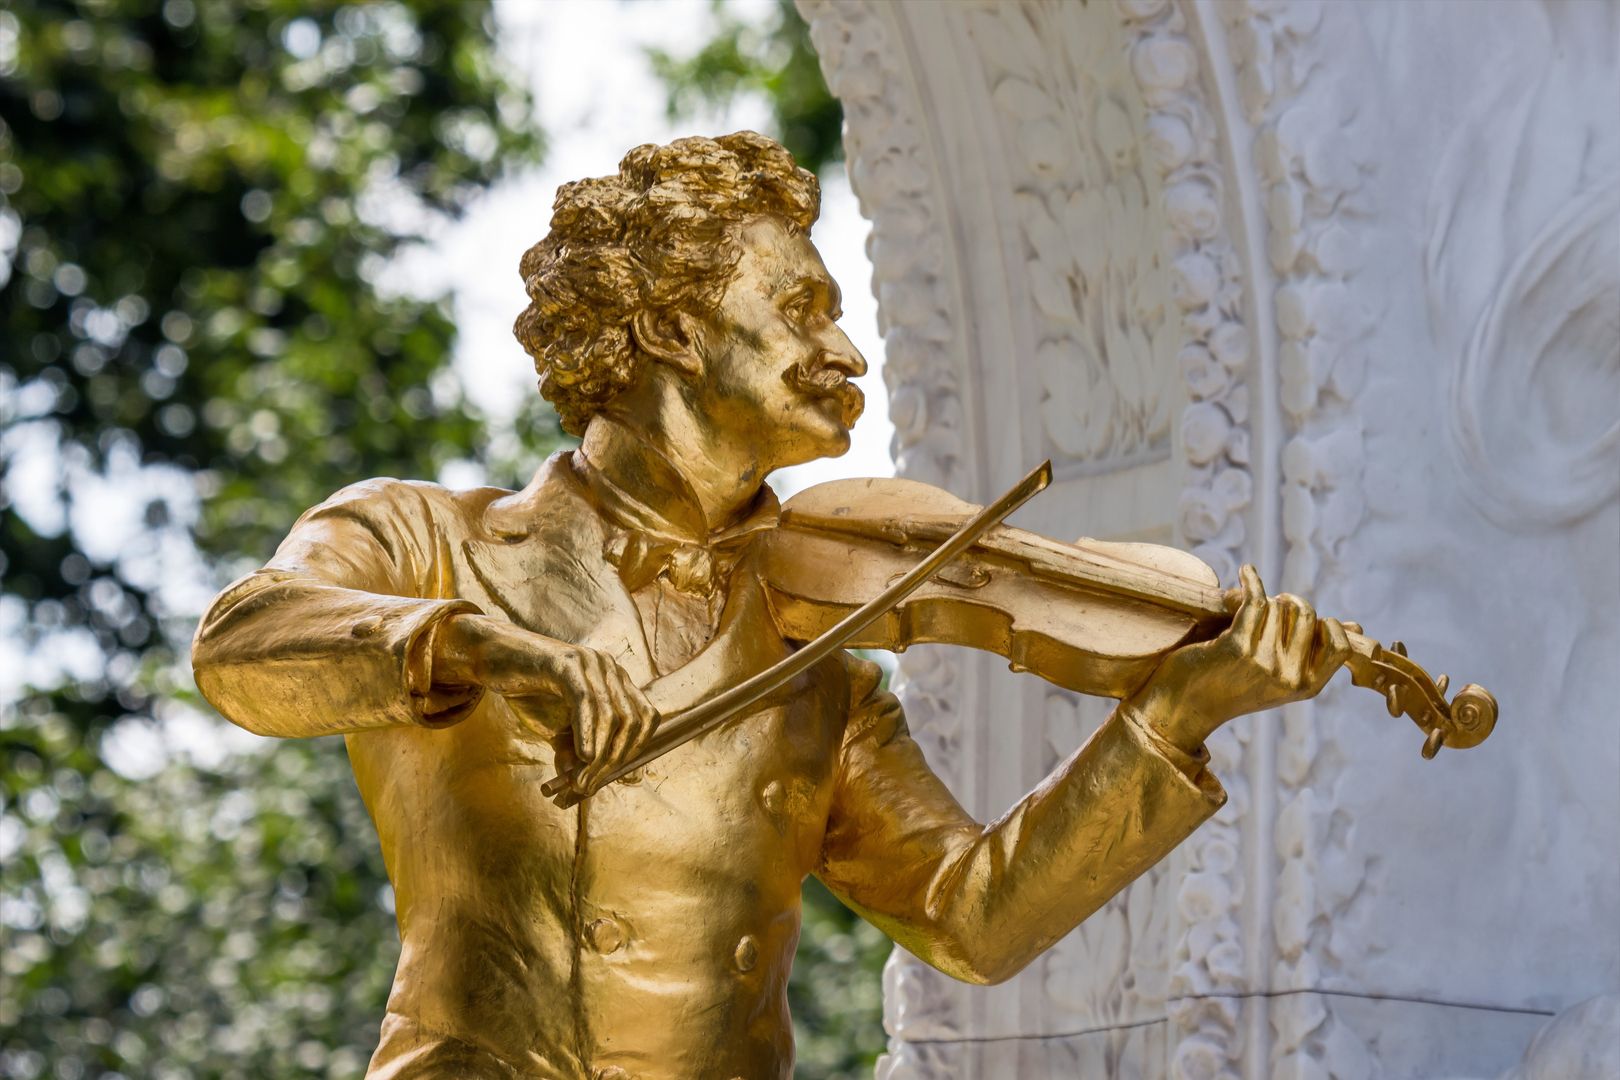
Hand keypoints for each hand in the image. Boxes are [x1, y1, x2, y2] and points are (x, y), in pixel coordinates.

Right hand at [434, 614, 659, 792]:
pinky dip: (587, 733)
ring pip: (610, 715)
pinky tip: (582, 755)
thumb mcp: (557, 728)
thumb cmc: (529, 692)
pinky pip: (585, 702)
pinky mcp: (567, 662)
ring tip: (581, 779)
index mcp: (616, 680)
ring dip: (599, 754)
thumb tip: (585, 785)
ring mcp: (590, 662)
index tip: (610, 775)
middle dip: (614, 759)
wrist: (493, 659)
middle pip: (632, 720)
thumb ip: (574, 751)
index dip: (633, 751)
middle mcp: (609, 668)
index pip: (646, 719)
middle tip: (589, 784)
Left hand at [1126, 564, 1350, 750]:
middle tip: (1267, 609)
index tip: (1302, 621)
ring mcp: (1263, 664)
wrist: (1183, 706)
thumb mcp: (1280, 676)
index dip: (1323, 624)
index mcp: (1306, 687)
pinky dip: (1250, 580)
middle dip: (1288, 603)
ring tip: (1245, 607)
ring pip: (1278, 606)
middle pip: (1306, 613)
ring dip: (1262, 598)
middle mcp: (1289, 678)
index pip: (1340, 645)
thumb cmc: (1233, 685)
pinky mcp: (1236, 648)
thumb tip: (1356, 627)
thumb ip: (1314, 652)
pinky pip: (1256, 601)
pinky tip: (1245, 573)